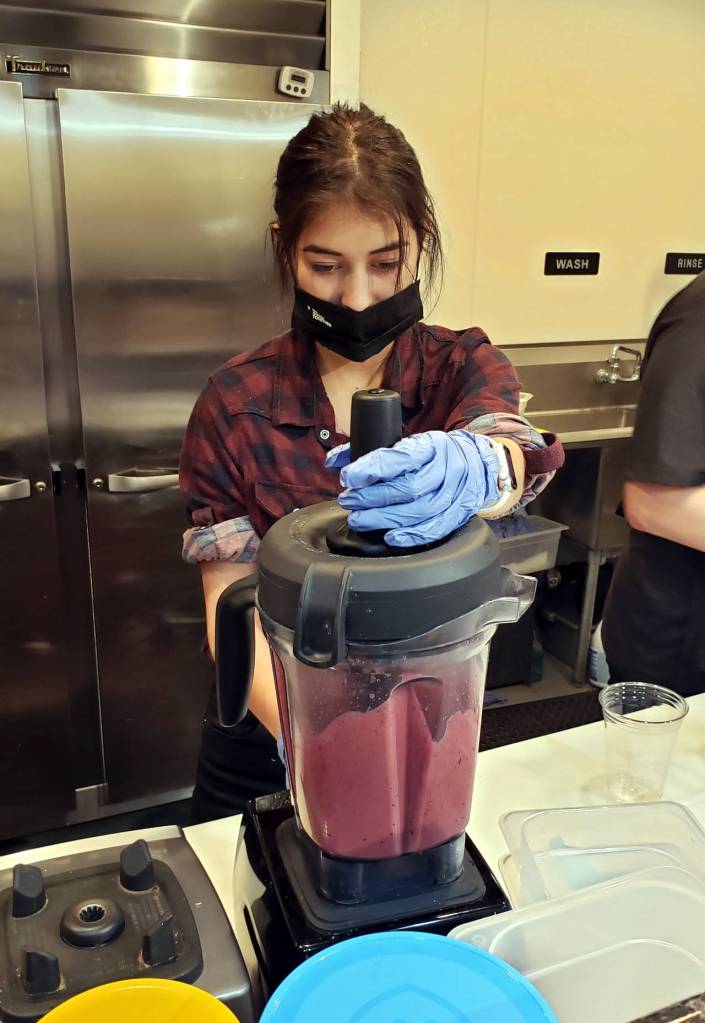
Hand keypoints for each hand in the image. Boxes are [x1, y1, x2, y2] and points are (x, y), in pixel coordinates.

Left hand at [324, 430, 499, 545]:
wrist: (477, 463)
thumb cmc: (433, 455)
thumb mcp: (408, 444)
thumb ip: (370, 450)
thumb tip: (333, 461)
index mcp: (431, 446)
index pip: (400, 458)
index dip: (371, 468)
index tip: (349, 477)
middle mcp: (446, 468)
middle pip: (407, 487)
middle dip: (372, 497)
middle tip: (348, 501)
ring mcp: (455, 493)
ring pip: (419, 511)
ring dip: (384, 518)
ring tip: (359, 519)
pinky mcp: (459, 515)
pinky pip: (435, 529)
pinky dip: (411, 536)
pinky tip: (389, 537)